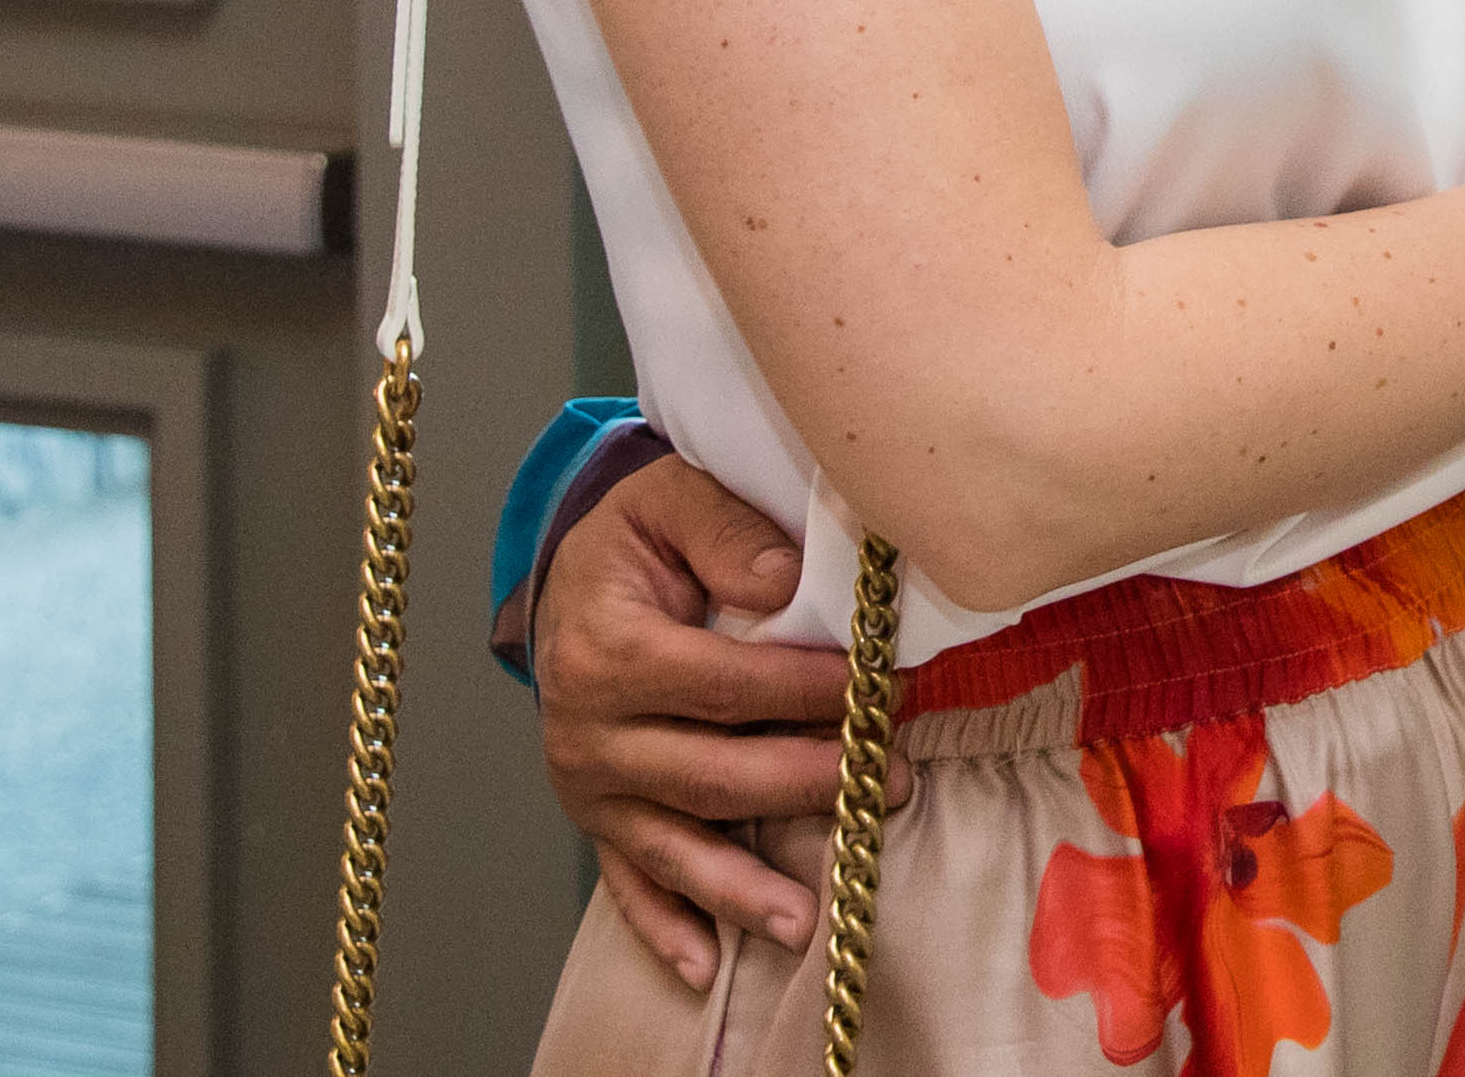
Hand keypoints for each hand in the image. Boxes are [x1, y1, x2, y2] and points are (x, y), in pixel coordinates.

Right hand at [535, 452, 877, 988]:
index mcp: (610, 651)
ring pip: (677, 845)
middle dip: (811, 782)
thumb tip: (788, 581)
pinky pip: (629, 882)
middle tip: (893, 779)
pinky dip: (664, 927)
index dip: (807, 692)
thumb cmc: (636, 539)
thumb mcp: (672, 500)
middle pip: (714, 775)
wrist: (571, 580)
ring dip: (745, 887)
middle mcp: (589, 732)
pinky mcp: (596, 820)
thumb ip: (728, 531)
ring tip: (810, 916)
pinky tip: (705, 964)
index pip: (725, 686)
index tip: (881, 691)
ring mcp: (590, 787)